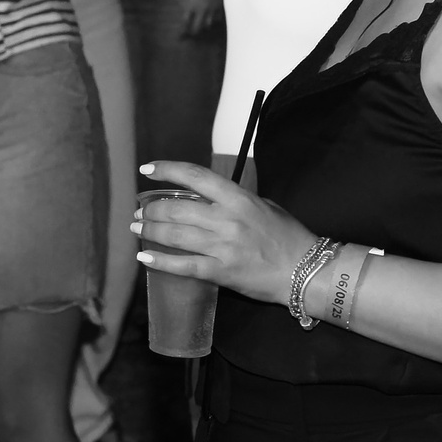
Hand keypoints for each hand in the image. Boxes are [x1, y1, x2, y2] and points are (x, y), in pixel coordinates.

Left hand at [133, 159, 316, 303]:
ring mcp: (222, 247)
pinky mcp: (221, 273)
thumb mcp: (263, 205)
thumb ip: (234, 199)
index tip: (147, 169)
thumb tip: (207, 195)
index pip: (195, 177)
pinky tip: (145, 257)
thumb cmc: (287, 235)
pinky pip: (183, 266)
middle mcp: (227, 220)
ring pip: (175, 235)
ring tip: (136, 227)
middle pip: (177, 208)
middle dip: (151, 208)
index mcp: (238, 198)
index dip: (167, 169)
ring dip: (150, 230)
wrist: (305, 271)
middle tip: (139, 210)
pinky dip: (161, 261)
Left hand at [179, 0, 226, 36]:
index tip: (180, 35)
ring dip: (205, 25)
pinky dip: (215, 19)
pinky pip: (218, 17)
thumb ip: (183, 0)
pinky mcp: (220, 7)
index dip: (182, 29)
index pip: (184, 22)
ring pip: (208, 23)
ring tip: (204, 25)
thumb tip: (183, 8)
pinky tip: (214, 18)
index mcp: (189, 6)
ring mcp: (211, 10)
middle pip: (197, 27)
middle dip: (194, 31)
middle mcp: (200, 11)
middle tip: (193, 34)